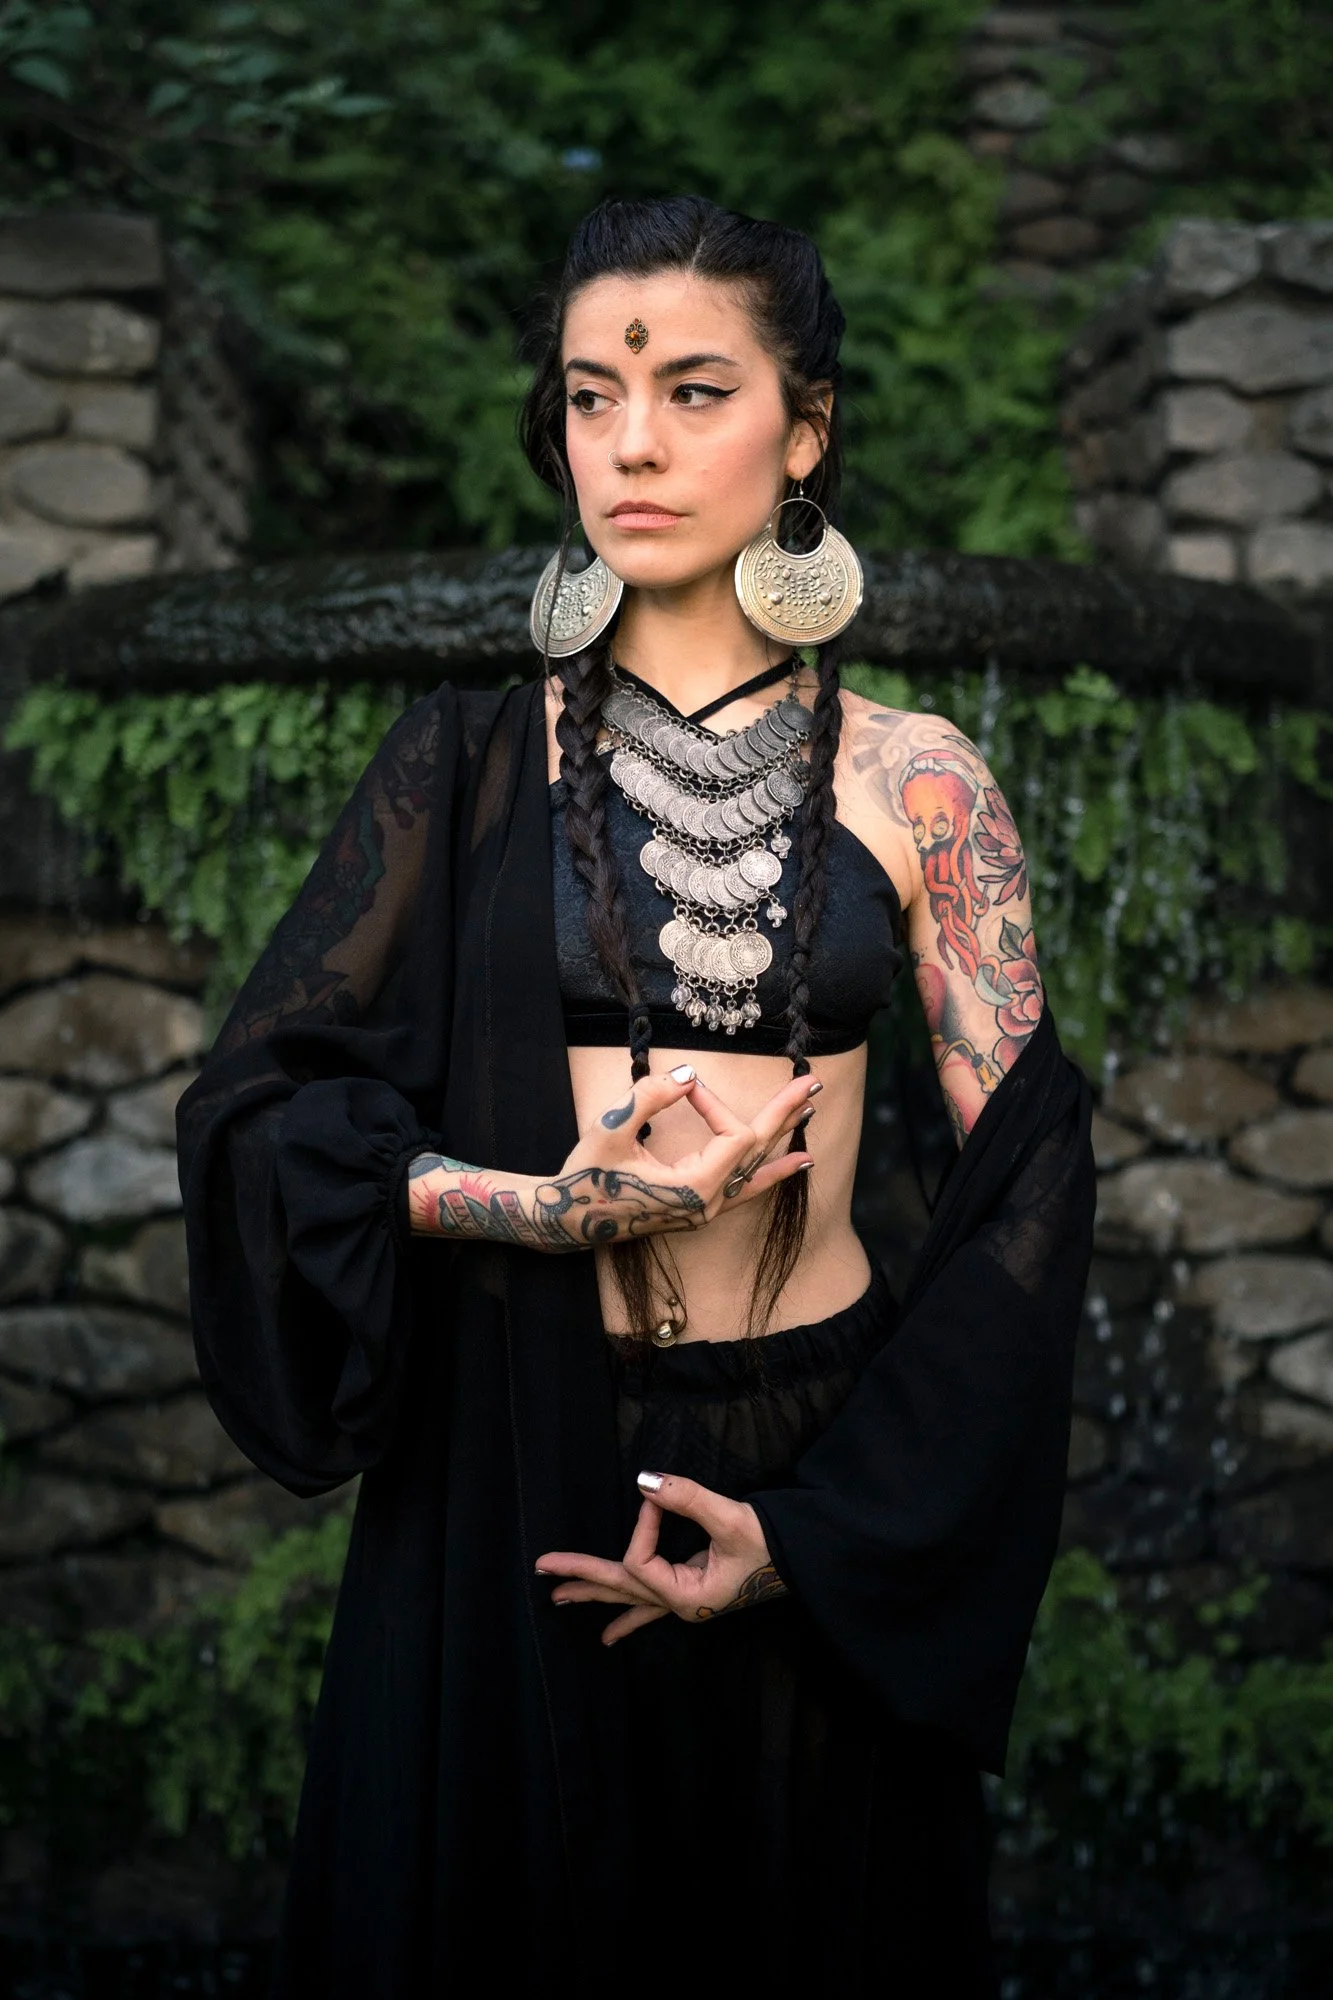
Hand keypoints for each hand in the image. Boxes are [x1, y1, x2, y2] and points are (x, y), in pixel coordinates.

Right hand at [532, 1064, 818, 1250]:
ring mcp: (706, 1210)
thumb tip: (687, 1074)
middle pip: (758, 1151)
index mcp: (695, 1188)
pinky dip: (771, 1172)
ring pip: (755, 1169)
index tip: (686, 1087)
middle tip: (812, 1083)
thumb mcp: (610, 1130)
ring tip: (809, 1111)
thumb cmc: (585, 1177)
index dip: (716, 1103)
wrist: (566, 1221)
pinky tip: (797, 1161)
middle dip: (784, 1114)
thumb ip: (650, 1097)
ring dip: (781, 1137)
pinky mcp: (698, 1208)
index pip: (733, 1136)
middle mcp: (709, 1203)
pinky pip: (745, 1188)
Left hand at [536, 1472, 788, 1644]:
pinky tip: (608, 1637)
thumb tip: (644, 1480)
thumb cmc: (773, 1544)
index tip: (660, 1496)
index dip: (644, 1525)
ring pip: (630, 1598)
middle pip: (620, 1587)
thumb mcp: (731, 1519)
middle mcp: (680, 1604)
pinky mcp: (692, 1593)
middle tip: (541, 1568)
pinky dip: (628, 1618)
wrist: (804, 1559)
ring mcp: (684, 1602)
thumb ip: (686, 1498)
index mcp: (686, 1596)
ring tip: (557, 1597)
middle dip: (581, 1576)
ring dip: (594, 1594)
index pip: (641, 1560)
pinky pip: (651, 1608)